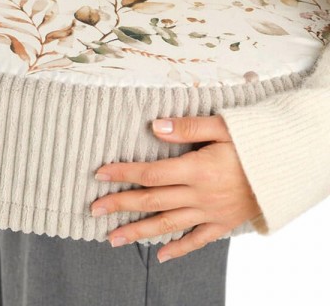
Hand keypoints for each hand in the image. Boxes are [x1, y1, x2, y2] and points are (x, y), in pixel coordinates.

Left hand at [90, 114, 262, 262]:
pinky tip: (159, 255)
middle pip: (152, 201)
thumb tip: (153, 126)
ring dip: (137, 231)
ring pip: (167, 224)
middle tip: (93, 210)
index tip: (99, 174)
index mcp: (196, 169)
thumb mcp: (223, 127)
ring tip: (112, 238)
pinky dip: (178, 248)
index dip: (123, 173)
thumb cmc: (254, 143)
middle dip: (120, 205)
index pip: (150, 173)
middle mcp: (199, 195)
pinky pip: (197, 240)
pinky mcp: (223, 223)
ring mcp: (210, 212)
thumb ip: (187, 128)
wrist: (287, 169)